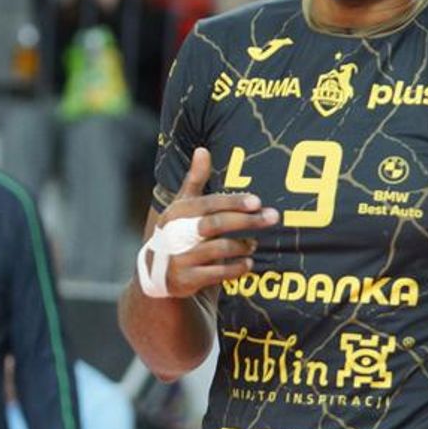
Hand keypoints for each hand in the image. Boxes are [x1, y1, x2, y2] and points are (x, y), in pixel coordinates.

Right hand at [146, 147, 279, 297]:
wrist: (155, 270)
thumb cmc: (178, 231)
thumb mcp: (183, 206)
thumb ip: (195, 180)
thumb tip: (202, 150)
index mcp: (178, 212)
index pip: (209, 204)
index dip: (233, 202)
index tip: (257, 202)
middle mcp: (176, 233)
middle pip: (216, 224)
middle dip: (246, 221)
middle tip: (272, 218)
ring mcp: (179, 257)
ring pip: (218, 249)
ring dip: (242, 246)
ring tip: (254, 244)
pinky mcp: (185, 279)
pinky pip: (216, 274)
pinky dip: (235, 269)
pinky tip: (247, 264)